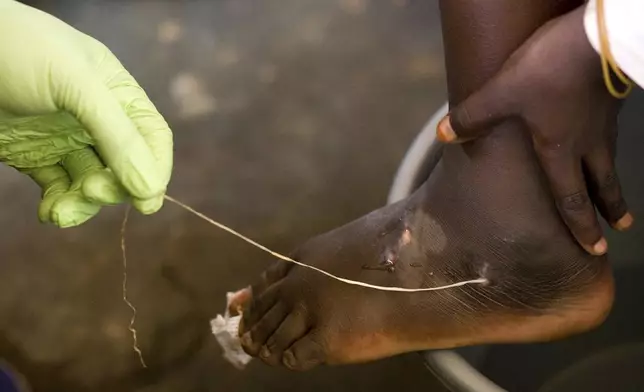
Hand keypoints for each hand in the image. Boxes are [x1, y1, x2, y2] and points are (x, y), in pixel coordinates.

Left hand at [0, 1, 172, 226]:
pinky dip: (59, 204)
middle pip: (125, 166)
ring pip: (92, 182)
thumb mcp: (76, 85)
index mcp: (117, 94)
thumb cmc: (20, 51)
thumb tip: (151, 189)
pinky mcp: (37, 156)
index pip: (152, 137)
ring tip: (61, 212)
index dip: (155, 168)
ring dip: (83, 203)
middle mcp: (98, 119)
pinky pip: (59, 187)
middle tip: (91, 191)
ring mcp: (67, 139)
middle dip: (113, 186)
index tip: (147, 200)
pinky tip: (50, 212)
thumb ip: (116, 135)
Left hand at [435, 6, 630, 255]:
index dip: (582, 225)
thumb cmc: (548, 72)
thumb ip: (473, 116)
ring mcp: (604, 123)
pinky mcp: (611, 100)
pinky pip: (610, 134)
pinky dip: (608, 148)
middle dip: (608, 209)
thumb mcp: (502, 93)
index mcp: (560, 151)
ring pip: (610, 161)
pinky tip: (604, 137)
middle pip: (602, 184)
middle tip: (618, 229)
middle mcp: (588, 144)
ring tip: (618, 197)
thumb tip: (445, 134)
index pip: (572, 198)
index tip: (594, 248)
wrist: (597, 36)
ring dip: (613, 182)